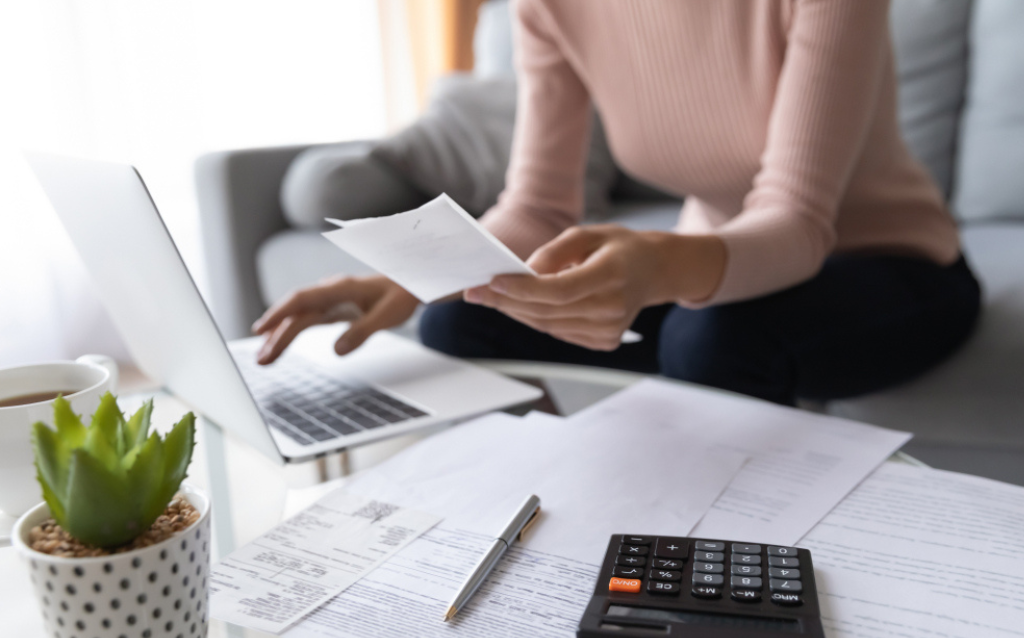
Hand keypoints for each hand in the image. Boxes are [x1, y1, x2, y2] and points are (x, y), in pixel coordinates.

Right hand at [252, 275, 417, 363]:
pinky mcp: (333, 308)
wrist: (411, 284)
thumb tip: (336, 351)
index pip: (302, 300)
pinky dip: (291, 331)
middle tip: (261, 359)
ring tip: (263, 358)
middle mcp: (330, 291)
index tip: (262, 330)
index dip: (279, 314)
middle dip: (275, 334)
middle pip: (296, 312)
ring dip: (279, 335)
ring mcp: (330, 299)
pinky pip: (307, 319)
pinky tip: (277, 342)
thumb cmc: (402, 295)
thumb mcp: (388, 315)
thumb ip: (363, 331)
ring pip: (298, 316)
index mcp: (340, 288)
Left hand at [463, 225, 724, 350]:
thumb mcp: (589, 233)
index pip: (559, 290)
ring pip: (548, 325)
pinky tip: (521, 306)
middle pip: (547, 311)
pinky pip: (559, 331)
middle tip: (474, 292)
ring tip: (491, 297)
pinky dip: (536, 319)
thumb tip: (524, 272)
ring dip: (516, 312)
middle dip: (506, 301)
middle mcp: (613, 307)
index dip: (522, 289)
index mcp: (612, 274)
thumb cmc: (619, 247)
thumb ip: (555, 251)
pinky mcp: (605, 341)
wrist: (655, 272)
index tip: (492, 281)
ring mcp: (610, 330)